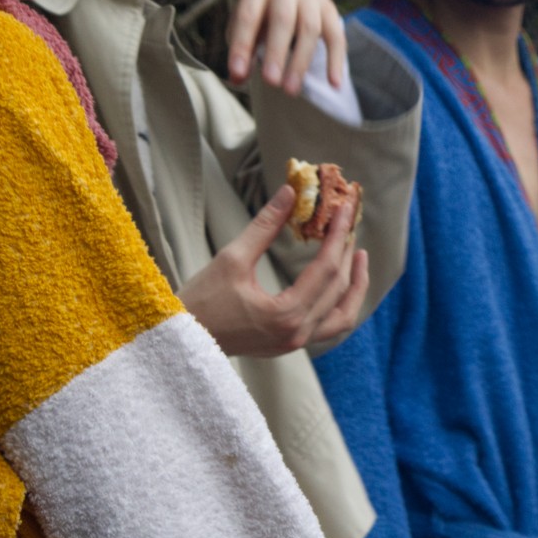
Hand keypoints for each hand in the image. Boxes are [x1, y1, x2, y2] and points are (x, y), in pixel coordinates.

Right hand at [177, 184, 368, 357]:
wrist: (180, 340)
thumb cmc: (201, 300)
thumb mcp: (233, 257)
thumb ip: (266, 225)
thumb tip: (290, 192)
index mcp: (285, 314)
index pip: (326, 268)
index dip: (338, 234)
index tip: (346, 209)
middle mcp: (297, 333)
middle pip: (338, 288)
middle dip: (347, 251)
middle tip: (349, 221)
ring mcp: (295, 343)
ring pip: (342, 316)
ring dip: (354, 285)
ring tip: (357, 254)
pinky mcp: (288, 345)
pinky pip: (328, 327)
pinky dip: (340, 303)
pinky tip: (339, 283)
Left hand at [225, 0, 346, 95]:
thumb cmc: (261, 12)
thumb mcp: (245, 24)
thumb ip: (242, 50)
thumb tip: (237, 79)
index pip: (248, 16)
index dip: (242, 45)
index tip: (238, 73)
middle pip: (283, 20)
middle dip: (276, 52)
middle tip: (270, 82)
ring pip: (310, 29)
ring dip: (300, 62)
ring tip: (290, 91)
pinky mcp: (330, 10)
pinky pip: (336, 37)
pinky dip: (335, 61)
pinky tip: (334, 84)